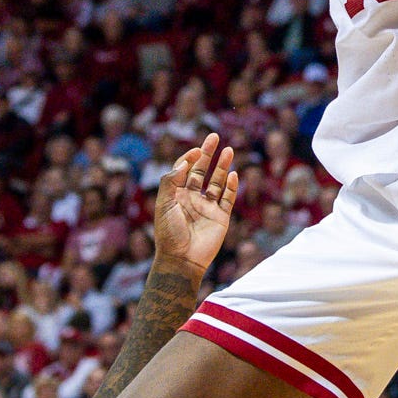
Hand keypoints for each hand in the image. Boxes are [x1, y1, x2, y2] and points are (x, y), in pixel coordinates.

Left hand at [151, 134, 238, 278]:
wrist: (182, 260)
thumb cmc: (169, 233)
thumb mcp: (164, 204)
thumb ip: (172, 181)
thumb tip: (185, 163)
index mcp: (177, 195)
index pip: (184, 170)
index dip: (190, 157)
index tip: (197, 150)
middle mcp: (192, 198)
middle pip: (201, 171)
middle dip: (208, 154)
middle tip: (215, 137)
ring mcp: (207, 208)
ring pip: (217, 183)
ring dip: (222, 167)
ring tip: (229, 150)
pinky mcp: (220, 218)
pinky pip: (227, 199)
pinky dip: (231, 187)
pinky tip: (233, 175)